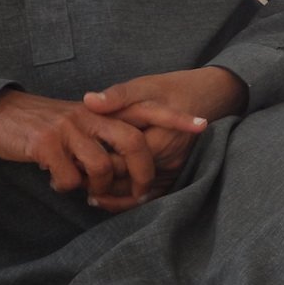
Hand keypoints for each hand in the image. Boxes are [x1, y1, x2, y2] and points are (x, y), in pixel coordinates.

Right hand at [0, 89, 206, 210]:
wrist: (0, 116)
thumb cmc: (45, 127)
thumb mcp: (80, 124)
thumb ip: (105, 138)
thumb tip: (127, 166)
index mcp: (102, 111)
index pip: (146, 110)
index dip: (175, 119)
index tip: (203, 125)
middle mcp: (89, 114)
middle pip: (132, 142)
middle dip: (142, 174)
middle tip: (141, 195)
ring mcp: (68, 128)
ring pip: (101, 166)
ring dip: (99, 187)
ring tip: (89, 193)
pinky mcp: (45, 143)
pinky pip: (69, 178)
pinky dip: (67, 187)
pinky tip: (58, 182)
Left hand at [81, 67, 248, 208]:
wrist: (209, 95)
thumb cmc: (173, 89)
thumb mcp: (144, 86)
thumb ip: (117, 97)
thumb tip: (88, 101)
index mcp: (159, 139)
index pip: (121, 163)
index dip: (95, 165)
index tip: (74, 161)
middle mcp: (169, 160)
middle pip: (129, 183)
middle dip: (102, 184)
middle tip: (75, 184)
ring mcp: (174, 169)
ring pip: (139, 193)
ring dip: (115, 196)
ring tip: (89, 194)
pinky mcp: (175, 173)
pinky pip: (152, 194)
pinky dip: (131, 197)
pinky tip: (111, 196)